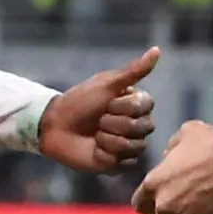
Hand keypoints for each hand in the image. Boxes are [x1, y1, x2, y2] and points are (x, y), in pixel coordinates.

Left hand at [37, 47, 159, 172]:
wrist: (55, 125)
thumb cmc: (79, 101)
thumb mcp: (106, 84)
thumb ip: (134, 71)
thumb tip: (157, 49)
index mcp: (136, 105)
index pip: (146, 107)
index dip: (124, 106)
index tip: (107, 102)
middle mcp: (136, 125)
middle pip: (143, 128)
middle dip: (114, 123)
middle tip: (98, 120)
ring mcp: (128, 146)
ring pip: (134, 146)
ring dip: (108, 139)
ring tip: (95, 135)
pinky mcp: (118, 164)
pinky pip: (123, 162)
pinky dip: (104, 155)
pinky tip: (94, 149)